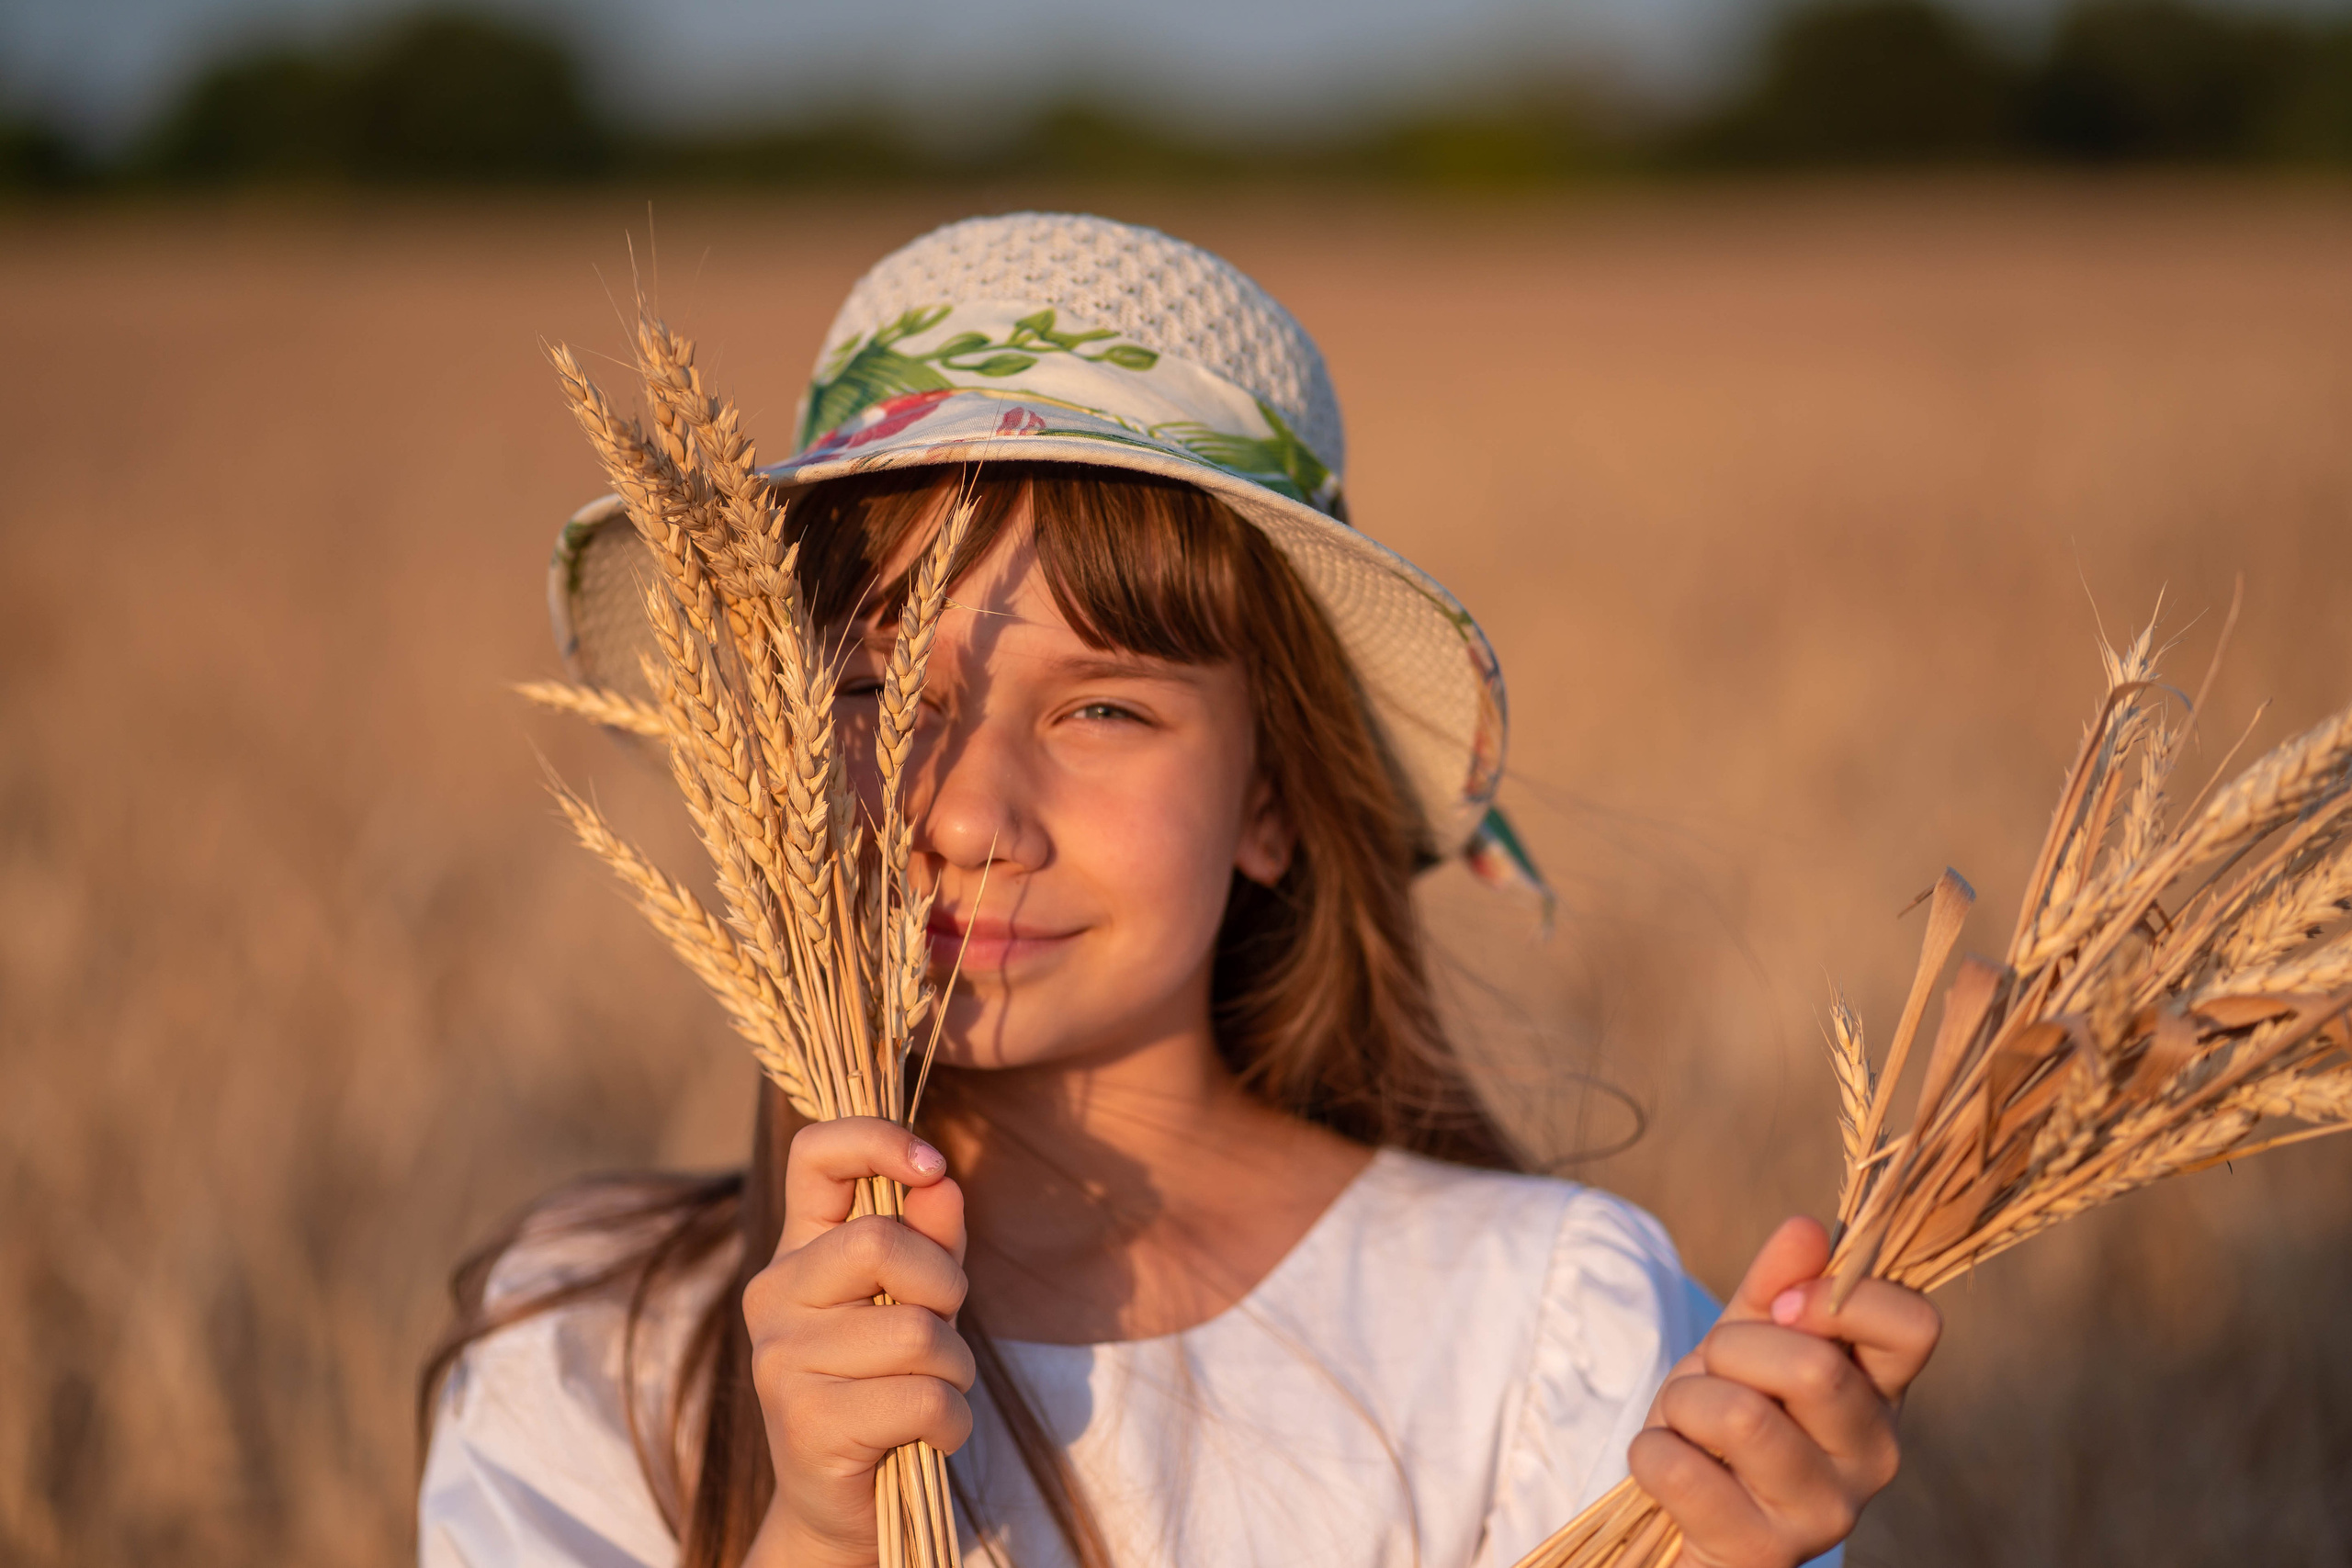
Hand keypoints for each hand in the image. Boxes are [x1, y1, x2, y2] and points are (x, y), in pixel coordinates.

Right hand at [741, 1118, 974, 1567]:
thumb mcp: (917, 1300)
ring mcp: (780, 1360)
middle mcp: (773, 1295)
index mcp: (798, 1250)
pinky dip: (953, 1421)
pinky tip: (931, 1435)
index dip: (877, 1139)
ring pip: (917, 1332)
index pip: (815, 1154)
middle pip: (881, 1243)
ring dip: (956, 1369)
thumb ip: (931, 1237)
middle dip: (945, 1286)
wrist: (846, 1505)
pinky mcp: (805, 1423)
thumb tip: (942, 1182)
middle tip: (944, 1330)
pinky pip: (923, 1398)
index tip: (932, 1163)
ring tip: (934, 1392)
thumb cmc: (889, 1385)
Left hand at [1632, 1217, 1940, 1567]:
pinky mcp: (1764, 1553)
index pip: (1914, 1324)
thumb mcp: (1746, 1339)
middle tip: (1716, 1376)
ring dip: (1683, 1401)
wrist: (1685, 1513)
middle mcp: (1874, 1456)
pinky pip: (1678, 1469)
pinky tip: (1671, 1467)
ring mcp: (1826, 1513)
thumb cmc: (1725, 1417)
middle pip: (1813, 1366)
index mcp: (1881, 1391)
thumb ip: (1776, 1286)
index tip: (1785, 1306)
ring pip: (1739, 1415)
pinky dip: (1651, 1451)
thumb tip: (1806, 1229)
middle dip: (1730, 1350)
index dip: (1838, 1296)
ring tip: (1688, 1424)